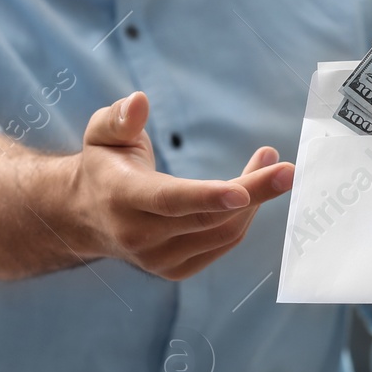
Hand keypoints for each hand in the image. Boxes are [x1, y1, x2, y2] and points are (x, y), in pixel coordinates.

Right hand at [69, 92, 295, 279]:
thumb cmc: (103, 164)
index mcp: (120, 198)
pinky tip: (250, 192)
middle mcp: (137, 235)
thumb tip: (141, 101)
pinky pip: (222, 243)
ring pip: (222, 232)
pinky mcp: (174, 270)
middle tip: (286, 168)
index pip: (170, 200)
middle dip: (254, 193)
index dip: (208, 196)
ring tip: (270, 165)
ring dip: (254, 200)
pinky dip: (243, 217)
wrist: (85, 216)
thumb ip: (120, 117)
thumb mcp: (101, 133)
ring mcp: (157, 259)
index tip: (244, 188)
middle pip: (208, 218)